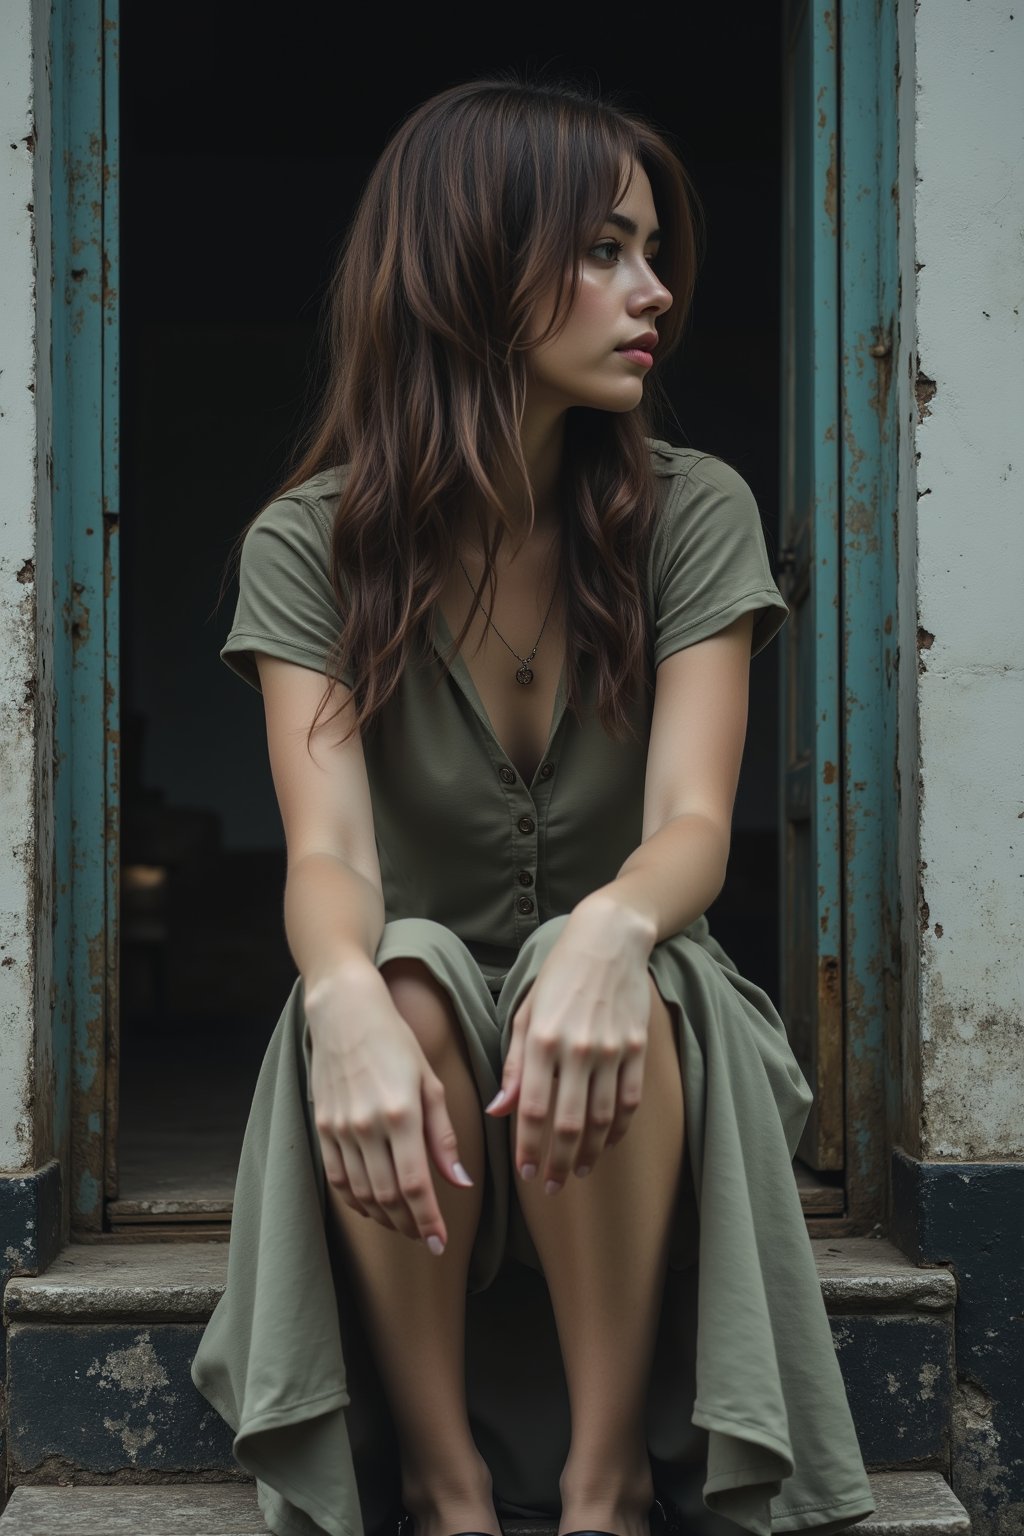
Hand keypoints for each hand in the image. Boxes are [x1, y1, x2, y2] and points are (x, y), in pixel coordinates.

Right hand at [304, 965, 473, 1253]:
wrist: (344, 1013)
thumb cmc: (396, 1042)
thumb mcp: (431, 1083)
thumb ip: (443, 1136)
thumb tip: (459, 1182)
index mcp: (401, 1114)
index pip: (414, 1185)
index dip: (428, 1220)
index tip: (440, 1243)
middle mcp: (366, 1126)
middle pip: (387, 1197)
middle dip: (409, 1225)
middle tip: (426, 1237)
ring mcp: (339, 1128)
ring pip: (361, 1193)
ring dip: (384, 1217)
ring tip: (404, 1224)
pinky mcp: (322, 1127)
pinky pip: (338, 1178)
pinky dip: (356, 1200)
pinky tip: (373, 1206)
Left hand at [485, 902, 653, 1189]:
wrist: (608, 942)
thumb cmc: (558, 977)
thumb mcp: (524, 1013)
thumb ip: (513, 1066)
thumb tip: (498, 1111)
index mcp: (542, 1040)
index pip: (532, 1109)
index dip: (528, 1147)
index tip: (525, 1172)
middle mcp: (577, 1049)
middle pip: (569, 1123)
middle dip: (558, 1162)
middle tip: (550, 1185)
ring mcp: (611, 1050)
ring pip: (603, 1119)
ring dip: (590, 1153)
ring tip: (578, 1172)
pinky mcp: (637, 1049)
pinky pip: (630, 1101)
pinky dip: (619, 1129)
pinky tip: (608, 1144)